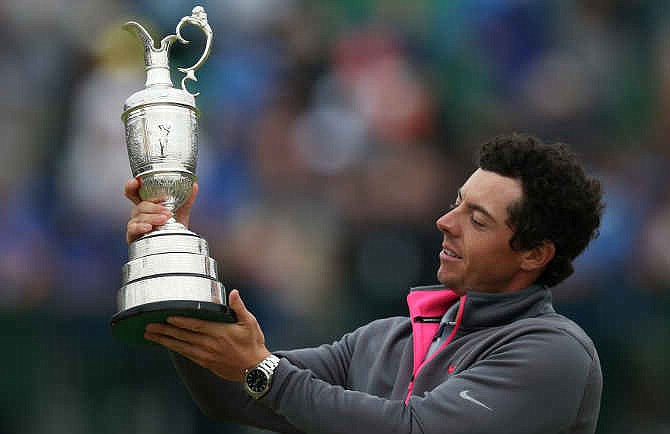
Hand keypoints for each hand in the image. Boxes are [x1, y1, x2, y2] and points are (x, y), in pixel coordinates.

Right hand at [124, 178, 198, 243]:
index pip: (134, 192)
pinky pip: (133, 229)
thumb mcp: (181, 211)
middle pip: (139, 205)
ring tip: (165, 219)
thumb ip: (187, 199)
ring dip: (152, 217)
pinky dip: (141, 227)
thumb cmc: (174, 226)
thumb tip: (194, 185)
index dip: (132, 186)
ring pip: (139, 216)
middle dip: (152, 206)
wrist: (175, 245)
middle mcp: (139, 212)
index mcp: (147, 204)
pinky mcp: (133, 235)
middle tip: (167, 210)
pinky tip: (149, 227)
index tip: (135, 182)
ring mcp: (135, 223)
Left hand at [144, 290, 270, 381]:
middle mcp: (210, 344)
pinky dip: (174, 349)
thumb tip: (233, 293)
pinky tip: (166, 345)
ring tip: (150, 335)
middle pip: (183, 336)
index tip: (167, 317)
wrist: (255, 369)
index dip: (180, 321)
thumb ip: (239, 307)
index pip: (196, 325)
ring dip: (165, 340)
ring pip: (181, 346)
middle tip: (149, 326)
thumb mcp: (249, 322)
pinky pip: (186, 355)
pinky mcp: (205, 362)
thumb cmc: (253, 344)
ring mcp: (206, 355)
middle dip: (165, 330)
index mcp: (220, 332)